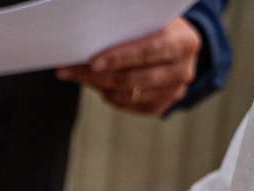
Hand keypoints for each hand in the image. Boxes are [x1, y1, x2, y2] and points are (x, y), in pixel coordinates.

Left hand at [56, 18, 202, 115]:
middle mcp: (183, 70)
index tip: (93, 62)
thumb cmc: (155, 28)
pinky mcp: (160, 106)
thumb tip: (88, 41)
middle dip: (96, 75)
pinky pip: (125, 105)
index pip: (149, 51)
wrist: (177, 46)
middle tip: (68, 71)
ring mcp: (173, 92)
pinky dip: (107, 94)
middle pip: (132, 78)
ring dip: (97, 85)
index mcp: (184, 42)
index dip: (120, 58)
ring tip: (77, 74)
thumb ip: (127, 28)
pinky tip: (96, 83)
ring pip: (125, 94)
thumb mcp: (148, 21)